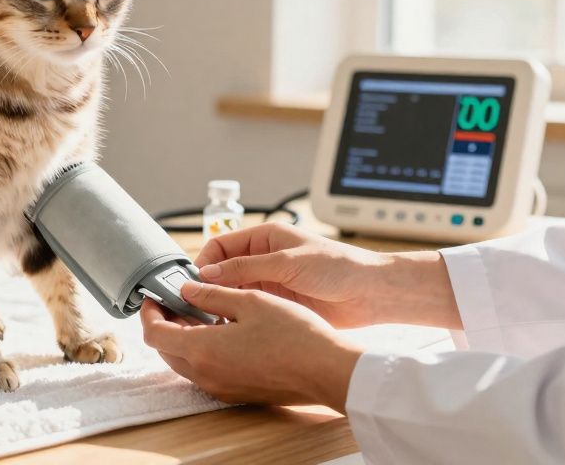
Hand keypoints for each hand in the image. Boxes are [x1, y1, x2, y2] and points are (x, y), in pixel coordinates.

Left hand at [140, 285, 362, 411]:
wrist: (327, 370)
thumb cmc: (293, 333)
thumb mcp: (249, 301)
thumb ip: (212, 294)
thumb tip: (186, 290)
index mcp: (202, 350)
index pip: (154, 334)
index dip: (149, 313)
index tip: (155, 296)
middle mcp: (205, 375)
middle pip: (166, 350)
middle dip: (165, 323)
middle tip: (176, 299)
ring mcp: (221, 387)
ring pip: (184, 362)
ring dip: (183, 337)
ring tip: (199, 310)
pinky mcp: (236, 392)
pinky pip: (205, 371)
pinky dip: (202, 350)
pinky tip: (221, 331)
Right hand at [195, 222, 460, 329]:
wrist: (369, 294)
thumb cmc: (337, 266)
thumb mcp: (287, 262)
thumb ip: (246, 268)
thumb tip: (207, 272)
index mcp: (263, 238)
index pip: (220, 246)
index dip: (204, 262)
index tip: (195, 282)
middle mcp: (262, 259)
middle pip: (222, 271)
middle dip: (208, 285)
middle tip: (196, 304)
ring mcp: (268, 283)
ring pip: (232, 292)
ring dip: (221, 303)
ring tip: (211, 318)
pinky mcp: (277, 305)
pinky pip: (248, 309)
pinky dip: (236, 316)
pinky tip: (230, 327)